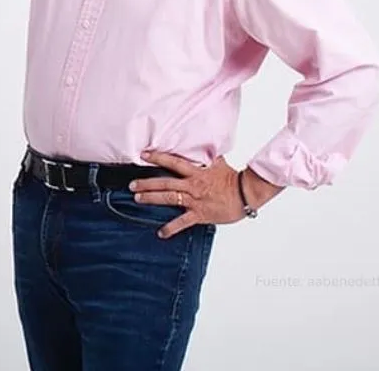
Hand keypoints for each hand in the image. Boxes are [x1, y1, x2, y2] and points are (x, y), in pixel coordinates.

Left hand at [129, 153, 260, 238]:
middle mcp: (193, 186)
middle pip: (165, 183)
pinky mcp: (200, 214)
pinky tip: (161, 232)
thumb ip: (206, 156)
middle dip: (147, 183)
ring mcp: (195, 201)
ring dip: (152, 199)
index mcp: (196, 172)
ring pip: (170, 199)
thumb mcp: (218, 163)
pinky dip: (171, 228)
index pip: (173, 162)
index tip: (143, 155)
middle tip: (132, 185)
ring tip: (138, 199)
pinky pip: (183, 222)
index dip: (157, 158)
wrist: (246, 194)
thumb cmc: (233, 179)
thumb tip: (202, 145)